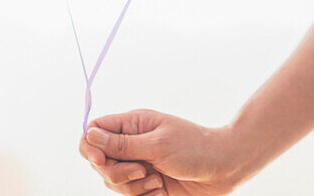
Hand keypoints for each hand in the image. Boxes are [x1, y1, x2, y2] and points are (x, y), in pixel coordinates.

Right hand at [77, 109, 240, 195]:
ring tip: (157, 181)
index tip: (101, 161)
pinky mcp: (146, 185)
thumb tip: (89, 134)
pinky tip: (161, 190)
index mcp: (133, 125)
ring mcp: (139, 165)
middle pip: (99, 163)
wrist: (224, 169)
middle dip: (117, 173)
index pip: (93, 132)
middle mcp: (132, 145)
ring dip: (133, 187)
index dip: (90, 148)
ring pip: (113, 182)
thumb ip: (121, 144)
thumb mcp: (157, 144)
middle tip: (142, 171)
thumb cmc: (195, 149)